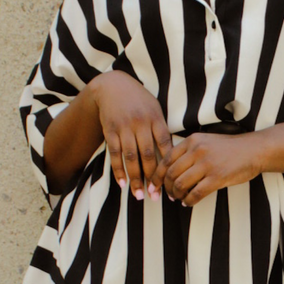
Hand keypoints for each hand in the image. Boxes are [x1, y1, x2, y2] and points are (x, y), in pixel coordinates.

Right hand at [91, 71, 172, 198]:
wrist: (112, 86)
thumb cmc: (139, 100)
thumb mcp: (155, 109)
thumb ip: (161, 130)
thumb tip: (172, 155)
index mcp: (155, 118)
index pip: (165, 145)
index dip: (169, 165)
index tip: (173, 183)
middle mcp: (140, 123)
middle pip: (148, 155)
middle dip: (152, 178)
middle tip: (156, 197)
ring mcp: (124, 127)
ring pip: (130, 157)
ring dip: (135, 178)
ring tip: (139, 196)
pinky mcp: (110, 130)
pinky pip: (115, 154)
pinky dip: (118, 170)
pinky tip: (123, 183)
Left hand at [164, 132, 262, 205]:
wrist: (254, 150)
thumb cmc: (229, 149)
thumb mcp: (206, 142)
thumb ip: (188, 152)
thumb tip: (169, 172)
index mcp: (192, 140)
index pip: (166, 159)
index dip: (156, 176)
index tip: (153, 186)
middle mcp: (197, 150)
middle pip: (171, 174)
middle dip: (166, 188)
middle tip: (169, 195)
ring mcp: (207, 164)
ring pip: (181, 185)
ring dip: (177, 195)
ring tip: (179, 199)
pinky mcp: (217, 178)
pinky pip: (196, 194)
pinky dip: (189, 201)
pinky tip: (189, 203)